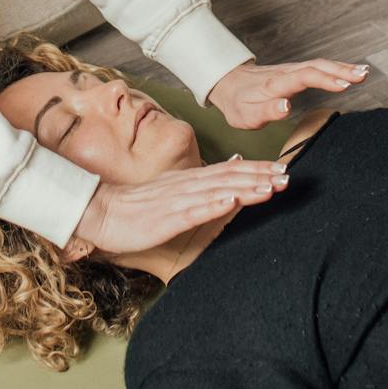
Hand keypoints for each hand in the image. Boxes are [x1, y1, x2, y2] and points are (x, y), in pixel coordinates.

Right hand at [66, 160, 290, 259]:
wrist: (99, 212)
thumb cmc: (135, 208)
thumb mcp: (170, 196)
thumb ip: (197, 190)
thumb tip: (225, 184)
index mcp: (188, 181)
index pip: (228, 171)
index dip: (256, 169)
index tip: (282, 169)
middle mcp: (186, 186)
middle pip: (228, 177)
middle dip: (260, 176)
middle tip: (288, 176)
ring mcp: (176, 201)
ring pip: (216, 192)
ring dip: (244, 189)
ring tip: (270, 187)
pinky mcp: (164, 218)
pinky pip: (191, 212)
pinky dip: (212, 206)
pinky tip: (230, 203)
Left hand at [206, 56, 369, 130]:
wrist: (229, 85)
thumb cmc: (239, 104)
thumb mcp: (246, 115)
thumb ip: (267, 111)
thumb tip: (287, 106)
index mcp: (275, 84)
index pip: (302, 77)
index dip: (323, 80)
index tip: (343, 85)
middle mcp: (286, 73)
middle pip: (316, 67)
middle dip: (340, 70)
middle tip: (363, 75)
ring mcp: (291, 70)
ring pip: (319, 64)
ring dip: (342, 67)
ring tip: (364, 72)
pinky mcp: (296, 71)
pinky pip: (318, 66)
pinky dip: (337, 67)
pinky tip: (352, 71)